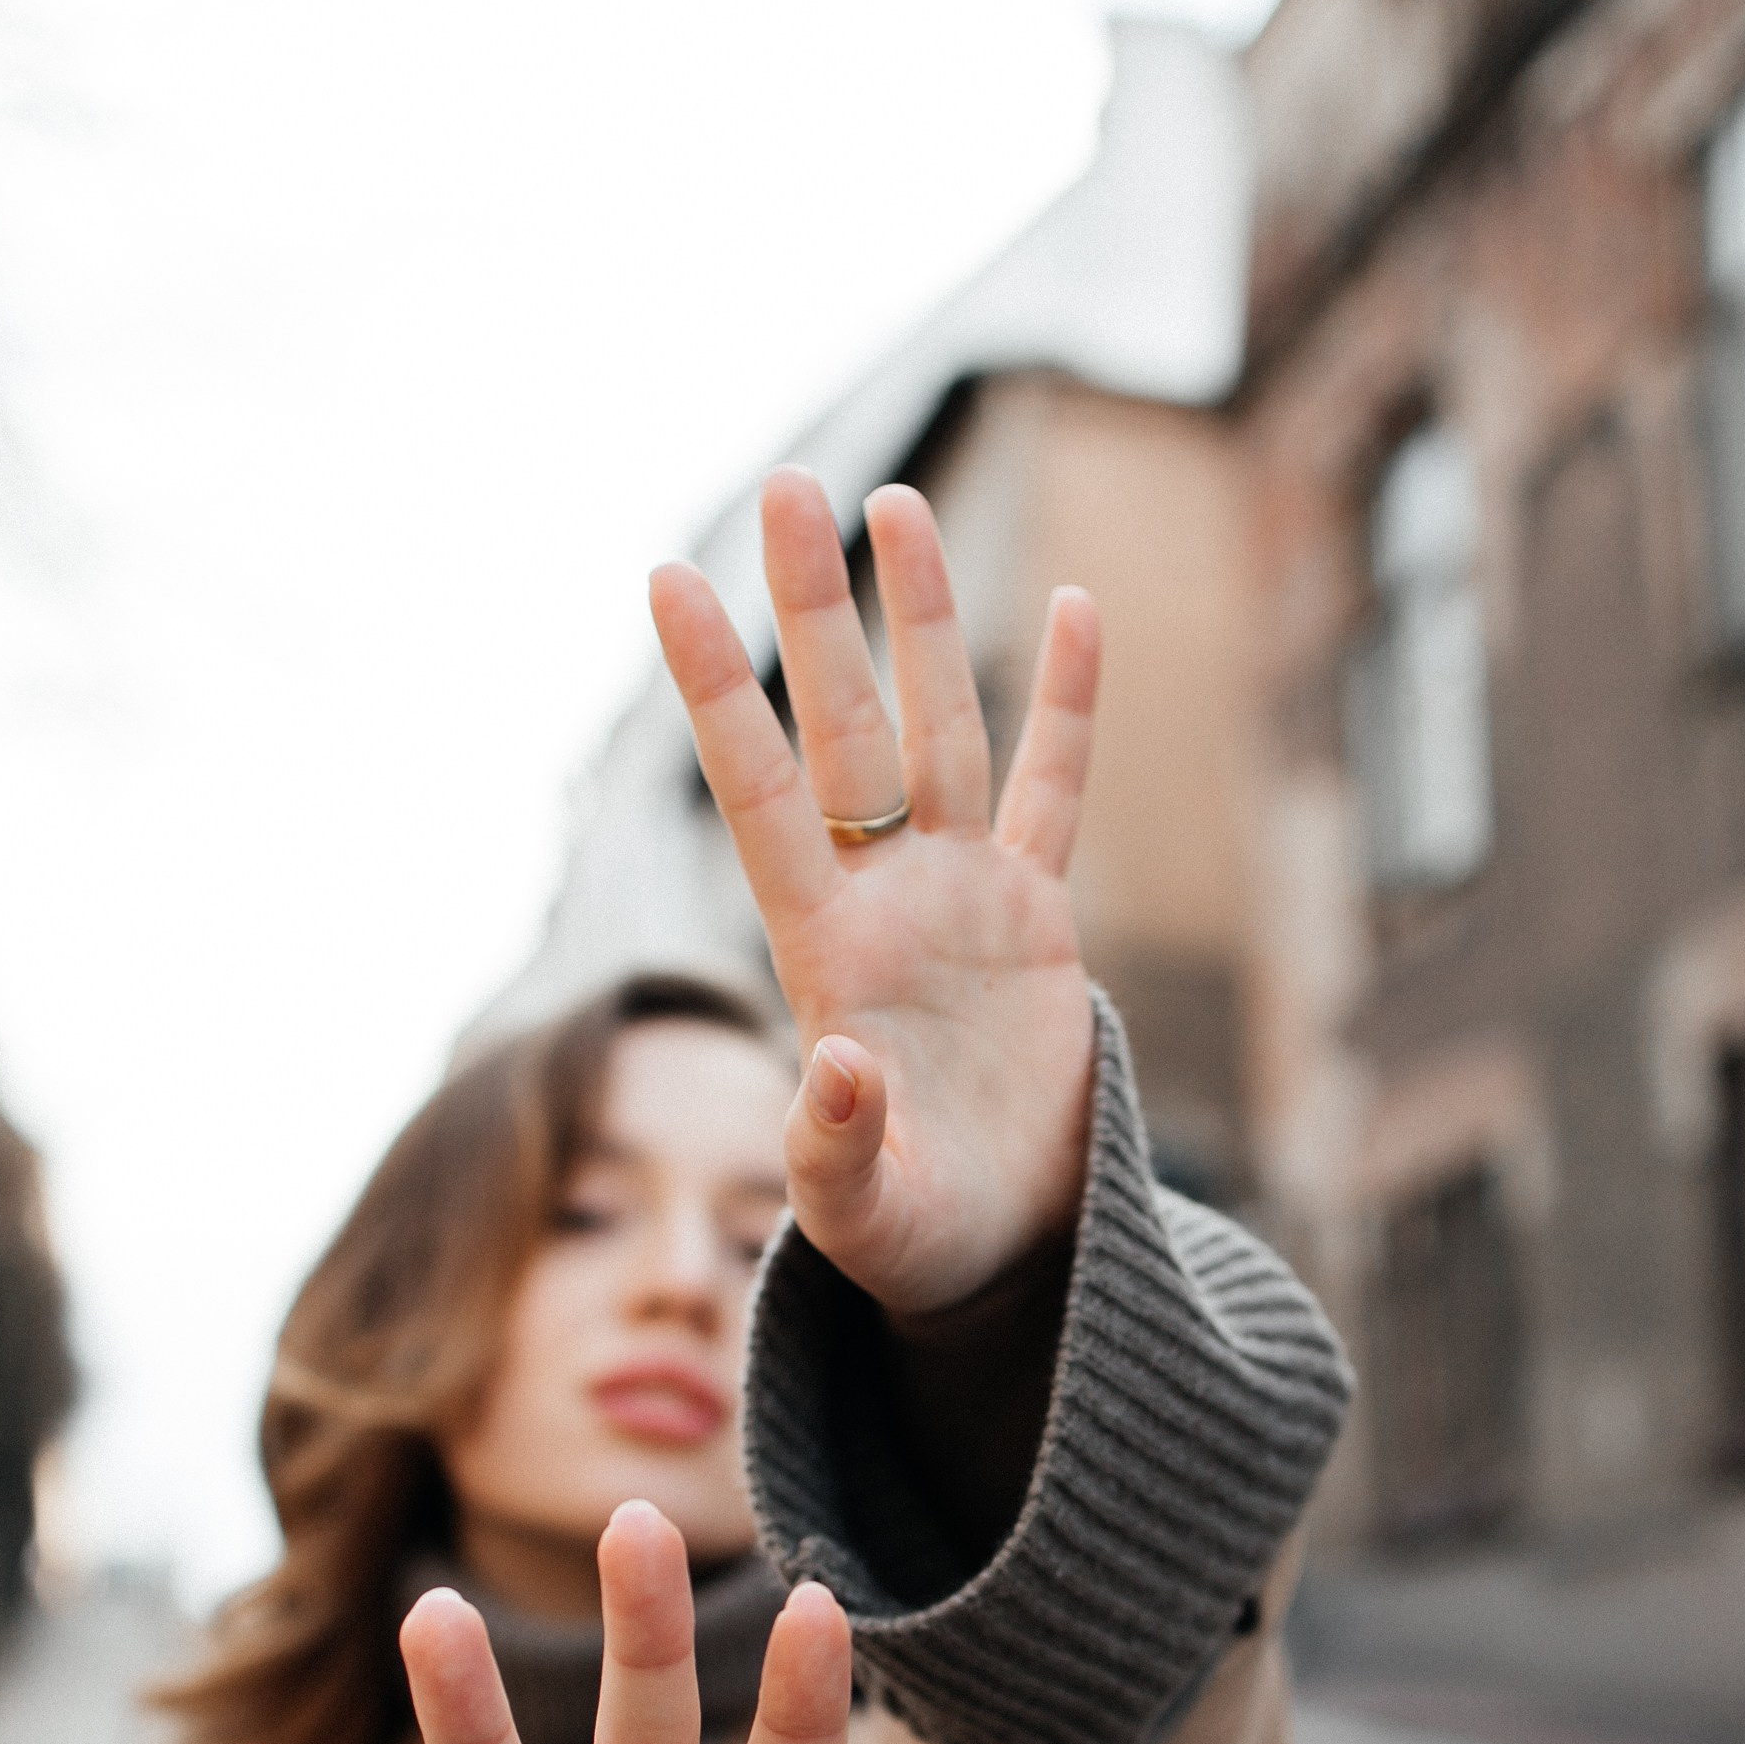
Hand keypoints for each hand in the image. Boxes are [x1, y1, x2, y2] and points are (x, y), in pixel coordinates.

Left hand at [649, 469, 1099, 1317]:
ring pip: (940, 731)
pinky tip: (1077, 605)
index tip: (667, 577)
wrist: (1001, 1259)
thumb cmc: (913, 1243)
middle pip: (842, 727)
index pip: (757, 792)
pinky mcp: (1037, 921)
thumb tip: (830, 1066)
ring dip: (920, 621)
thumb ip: (835, 1148)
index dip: (714, 688)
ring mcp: (961, 898)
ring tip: (892, 502)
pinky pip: (1055, 793)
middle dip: (814, 609)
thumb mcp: (861, 1216)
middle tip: (786, 484)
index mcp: (824, 954)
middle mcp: (884, 900)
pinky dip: (1068, 704)